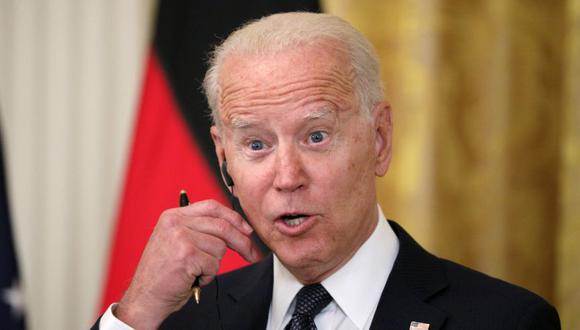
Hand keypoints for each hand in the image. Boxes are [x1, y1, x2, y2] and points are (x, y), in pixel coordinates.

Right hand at [114, 199, 260, 328]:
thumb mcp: (176, 242)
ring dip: (213, 264)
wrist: (145, 297)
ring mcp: (180, 237)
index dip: (233, 217)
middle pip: (222, 226)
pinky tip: (192, 277)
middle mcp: (175, 223)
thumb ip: (198, 230)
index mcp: (173, 216)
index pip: (212, 207)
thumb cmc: (162, 274)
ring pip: (220, 247)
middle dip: (242, 242)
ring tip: (195, 270)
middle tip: (251, 254)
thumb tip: (234, 228)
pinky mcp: (186, 255)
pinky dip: (208, 275)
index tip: (246, 230)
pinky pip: (214, 264)